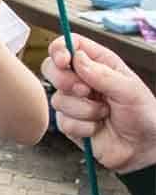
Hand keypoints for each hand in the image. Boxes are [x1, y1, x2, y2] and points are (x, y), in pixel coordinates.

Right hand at [41, 34, 155, 172]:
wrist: (141, 149)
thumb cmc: (143, 116)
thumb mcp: (130, 91)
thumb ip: (103, 74)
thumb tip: (77, 58)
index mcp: (100, 64)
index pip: (71, 45)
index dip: (61, 49)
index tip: (65, 61)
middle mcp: (83, 80)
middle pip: (52, 68)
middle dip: (65, 81)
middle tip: (85, 91)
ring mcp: (74, 102)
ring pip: (58, 98)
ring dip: (83, 110)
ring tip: (103, 114)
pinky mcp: (69, 122)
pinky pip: (62, 121)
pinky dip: (82, 126)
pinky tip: (96, 128)